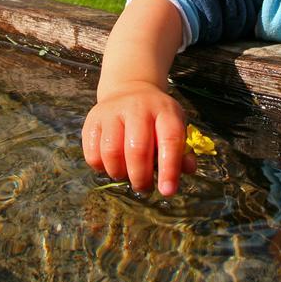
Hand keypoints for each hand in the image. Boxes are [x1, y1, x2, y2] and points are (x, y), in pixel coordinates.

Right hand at [82, 81, 195, 195]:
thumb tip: (188, 169)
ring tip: (126, 175)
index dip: (169, 169)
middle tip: (144, 187)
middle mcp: (137, 107)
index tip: (167, 191)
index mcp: (164, 110)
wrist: (129, 90)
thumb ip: (182, 150)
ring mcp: (112, 112)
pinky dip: (101, 168)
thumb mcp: (175, 126)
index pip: (169, 140)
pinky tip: (111, 165)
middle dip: (140, 178)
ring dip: (119, 173)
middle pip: (137, 149)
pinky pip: (92, 153)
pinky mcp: (92, 120)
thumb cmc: (156, 118)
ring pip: (111, 152)